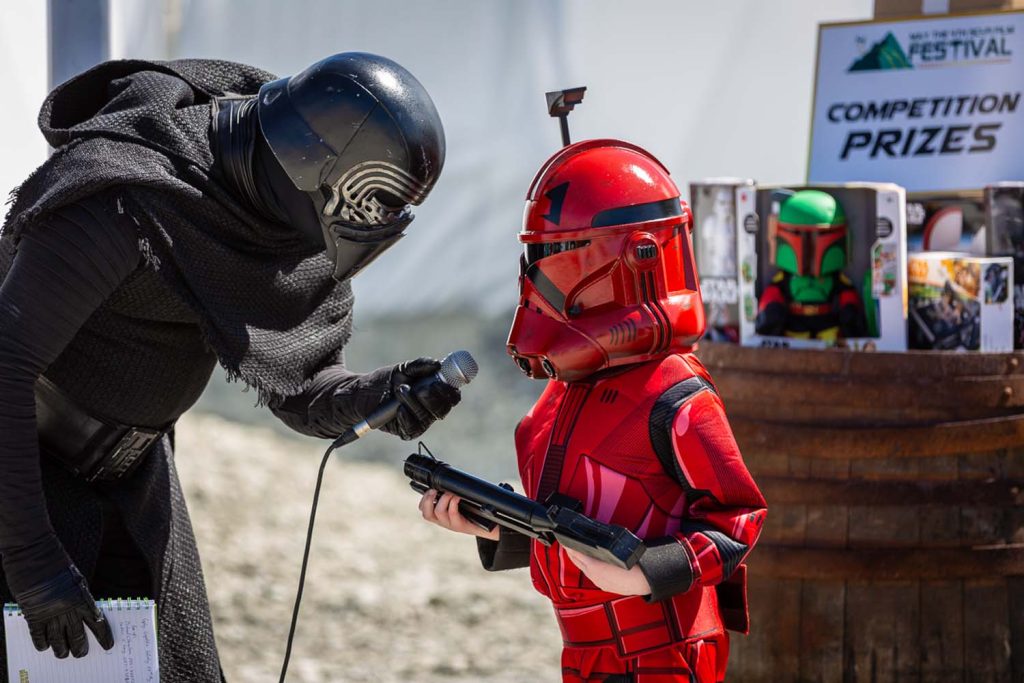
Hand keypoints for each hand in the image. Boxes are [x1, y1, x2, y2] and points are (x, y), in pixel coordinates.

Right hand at [15, 565, 114, 658]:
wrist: (37, 559)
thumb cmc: (59, 566)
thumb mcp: (77, 581)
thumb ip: (81, 598)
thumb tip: (87, 615)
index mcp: (83, 599)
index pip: (97, 623)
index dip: (103, 636)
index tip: (108, 645)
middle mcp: (68, 610)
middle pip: (78, 636)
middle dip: (81, 648)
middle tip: (82, 654)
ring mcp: (51, 614)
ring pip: (58, 640)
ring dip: (62, 650)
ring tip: (64, 655)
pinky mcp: (34, 615)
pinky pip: (39, 635)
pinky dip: (42, 643)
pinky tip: (44, 648)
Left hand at [338, 357, 460, 440]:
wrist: (362, 393)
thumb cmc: (386, 381)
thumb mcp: (403, 369)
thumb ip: (420, 366)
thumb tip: (437, 364)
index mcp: (436, 393)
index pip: (452, 396)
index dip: (450, 390)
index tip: (440, 381)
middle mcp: (431, 409)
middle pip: (443, 408)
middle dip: (433, 396)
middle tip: (420, 387)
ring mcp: (419, 421)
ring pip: (427, 416)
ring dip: (414, 402)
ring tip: (400, 390)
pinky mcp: (406, 431)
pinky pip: (413, 428)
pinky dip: (407, 416)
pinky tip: (399, 409)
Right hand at [419, 489, 498, 540]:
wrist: (487, 527)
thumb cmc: (472, 512)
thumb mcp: (458, 504)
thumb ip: (450, 495)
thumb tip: (447, 480)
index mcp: (440, 516)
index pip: (424, 510)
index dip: (423, 500)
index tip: (428, 489)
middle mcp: (443, 522)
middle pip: (426, 514)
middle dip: (428, 500)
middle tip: (433, 490)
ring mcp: (451, 525)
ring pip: (439, 512)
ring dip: (443, 499)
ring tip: (449, 493)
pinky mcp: (460, 526)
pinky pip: (452, 514)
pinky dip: (453, 503)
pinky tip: (458, 497)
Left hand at [563, 547, 650, 596]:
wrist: (644, 581)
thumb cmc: (633, 565)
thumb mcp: (614, 551)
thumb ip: (602, 547)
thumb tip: (593, 541)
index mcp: (595, 567)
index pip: (576, 554)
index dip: (569, 547)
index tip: (564, 540)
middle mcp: (594, 576)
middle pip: (577, 562)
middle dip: (571, 553)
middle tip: (566, 544)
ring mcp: (599, 582)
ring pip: (584, 569)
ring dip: (578, 560)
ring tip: (575, 552)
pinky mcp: (604, 586)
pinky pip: (591, 575)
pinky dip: (587, 567)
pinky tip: (589, 563)